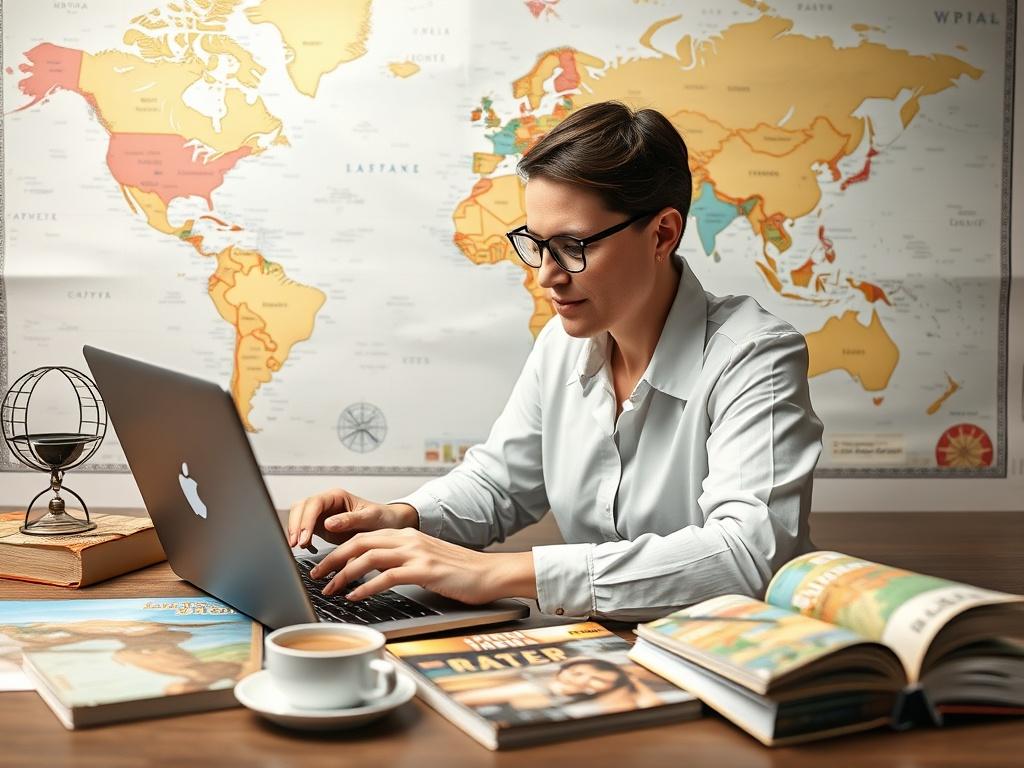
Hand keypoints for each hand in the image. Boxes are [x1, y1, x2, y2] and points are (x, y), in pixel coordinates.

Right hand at [287, 488, 417, 549]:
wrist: (389, 526)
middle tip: (296, 544)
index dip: (306, 520)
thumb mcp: (370, 517)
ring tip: (297, 547)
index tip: (304, 536)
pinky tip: (305, 547)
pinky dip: (301, 537)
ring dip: (295, 531)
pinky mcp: (321, 527)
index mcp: (337, 496)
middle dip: (295, 525)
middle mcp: (327, 503)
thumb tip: (328, 523)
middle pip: (301, 508)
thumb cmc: (382, 517)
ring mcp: (322, 515)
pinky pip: (304, 529)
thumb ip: (350, 519)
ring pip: (299, 517)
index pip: (314, 504)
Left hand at [308, 528, 536, 604]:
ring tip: (331, 589)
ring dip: (344, 574)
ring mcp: (417, 553)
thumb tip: (375, 576)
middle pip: (359, 543)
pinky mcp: (424, 570)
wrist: (490, 573)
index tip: (323, 565)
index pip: (363, 537)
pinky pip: (386, 576)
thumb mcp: (426, 560)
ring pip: (368, 557)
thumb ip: (402, 562)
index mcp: (407, 536)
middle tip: (317, 576)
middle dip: (333, 560)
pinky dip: (366, 587)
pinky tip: (356, 597)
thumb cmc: (460, 573)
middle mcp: (409, 540)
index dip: (339, 550)